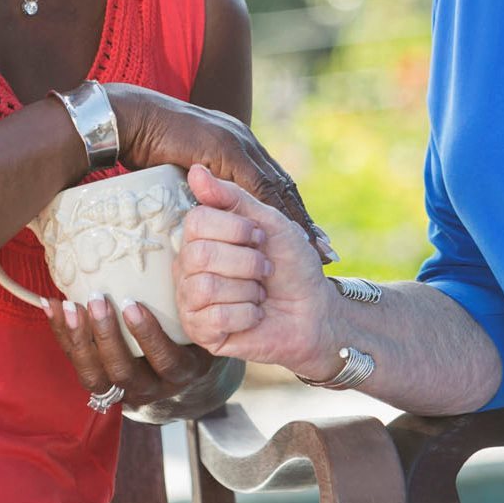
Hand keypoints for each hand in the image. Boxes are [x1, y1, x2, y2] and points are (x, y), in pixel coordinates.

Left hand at [45, 293, 215, 411]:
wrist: (180, 372)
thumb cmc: (193, 332)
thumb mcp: (201, 320)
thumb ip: (191, 297)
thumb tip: (180, 244)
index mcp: (181, 372)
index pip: (165, 359)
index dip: (148, 335)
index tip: (133, 304)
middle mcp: (151, 389)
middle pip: (123, 372)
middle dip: (106, 336)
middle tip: (97, 299)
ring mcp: (122, 391)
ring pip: (94, 377)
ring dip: (79, 340)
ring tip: (68, 306)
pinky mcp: (99, 384)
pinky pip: (76, 364)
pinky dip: (62, 336)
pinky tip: (52, 305)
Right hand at [106, 84, 335, 261]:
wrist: (133, 118)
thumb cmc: (151, 141)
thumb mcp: (185, 165)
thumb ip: (205, 181)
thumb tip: (211, 206)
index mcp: (237, 144)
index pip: (271, 183)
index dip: (290, 210)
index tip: (309, 238)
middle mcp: (244, 142)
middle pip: (281, 186)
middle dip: (302, 219)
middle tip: (324, 249)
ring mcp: (237, 143)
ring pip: (276, 187)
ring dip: (295, 219)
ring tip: (313, 249)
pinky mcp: (224, 149)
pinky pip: (255, 185)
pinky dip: (272, 211)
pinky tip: (281, 232)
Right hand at [175, 164, 343, 378]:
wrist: (314, 310)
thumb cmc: (291, 264)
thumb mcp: (269, 222)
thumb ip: (233, 198)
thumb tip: (196, 170)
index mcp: (202, 236)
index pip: (196, 222)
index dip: (235, 229)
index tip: (259, 237)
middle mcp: (189, 266)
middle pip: (199, 255)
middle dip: (246, 262)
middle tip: (264, 269)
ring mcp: (191, 300)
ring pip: (205, 287)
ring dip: (247, 289)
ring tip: (259, 293)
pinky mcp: (201, 332)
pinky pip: (214, 318)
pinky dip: (246, 315)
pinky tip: (254, 315)